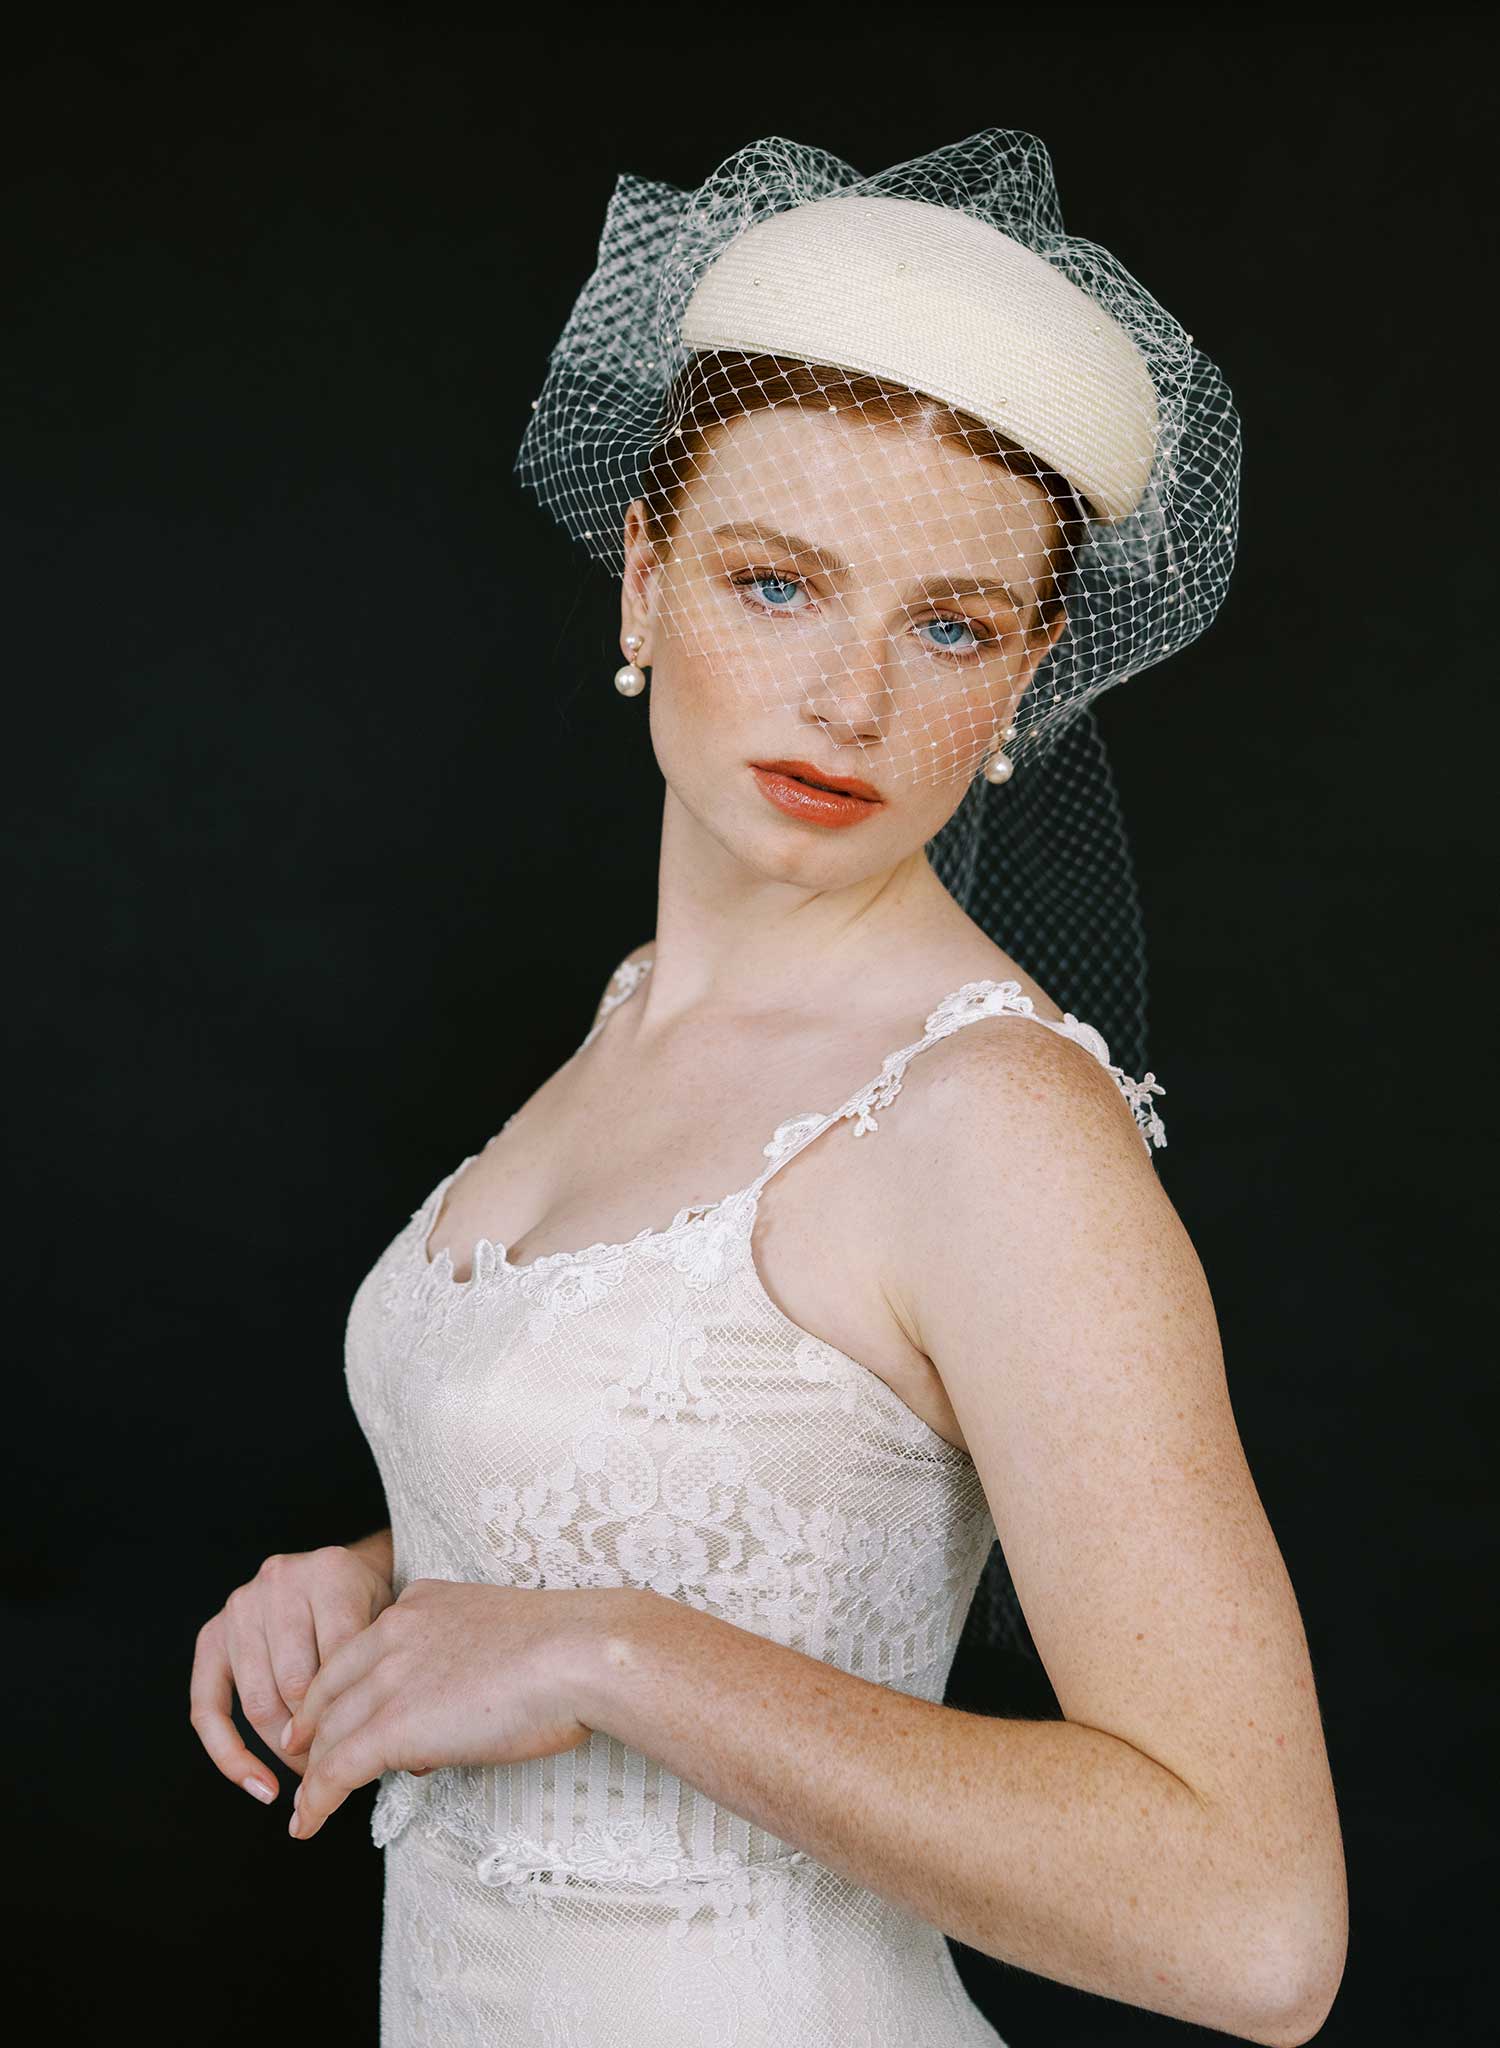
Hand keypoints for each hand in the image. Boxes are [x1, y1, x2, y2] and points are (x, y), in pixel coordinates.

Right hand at [190, 1545, 395, 1804]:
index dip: (351, 1716)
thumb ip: (388, 1674)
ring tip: (311, 1772)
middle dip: (318, 1738)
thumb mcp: (390, 1625)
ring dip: (283, 1748)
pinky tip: (259, 1784)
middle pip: (295, 1685)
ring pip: (258, 1701)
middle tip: (339, 1768)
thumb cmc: (371, 1608)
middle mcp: (280, 1582)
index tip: (366, 1753)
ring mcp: (241, 1606)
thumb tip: (413, 1764)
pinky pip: (207, 1709)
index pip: (340, 1662)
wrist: (343, 1572)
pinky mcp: (212, 1634)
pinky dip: (230, 1754)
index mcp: (331, 1573)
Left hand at [283, 1578, 611, 1839]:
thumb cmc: (567, 1648)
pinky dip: (316, 1800)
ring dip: (312, 1772)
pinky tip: (307, 1823)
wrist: (579, 1654)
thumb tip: (454, 1705)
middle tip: (303, 1759)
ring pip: (328, 1733)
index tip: (330, 1717)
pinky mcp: (392, 1725)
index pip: (357, 1651)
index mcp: (421, 1602)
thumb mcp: (500, 1632)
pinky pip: (336, 1770)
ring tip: (306, 1804)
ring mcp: (390, 1678)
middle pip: (331, 1690)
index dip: (337, 1690)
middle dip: (312, 1730)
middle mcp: (395, 1632)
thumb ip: (462, 1656)